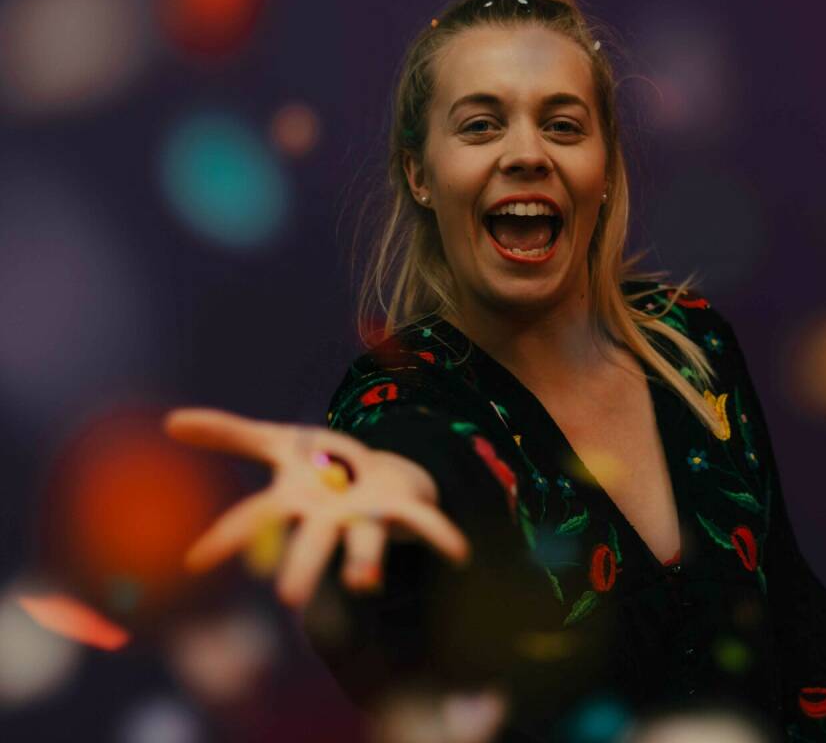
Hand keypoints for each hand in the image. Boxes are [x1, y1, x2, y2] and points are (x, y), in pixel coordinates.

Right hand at [163, 407, 470, 608]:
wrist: (382, 474)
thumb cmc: (324, 468)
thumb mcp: (280, 442)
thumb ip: (230, 434)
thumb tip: (169, 421)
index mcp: (296, 502)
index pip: (254, 519)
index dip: (225, 539)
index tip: (191, 563)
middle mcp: (329, 520)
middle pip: (312, 544)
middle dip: (303, 569)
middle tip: (289, 599)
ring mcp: (367, 519)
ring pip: (366, 543)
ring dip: (366, 563)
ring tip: (366, 584)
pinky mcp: (403, 512)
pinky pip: (425, 526)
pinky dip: (441, 538)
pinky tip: (460, 553)